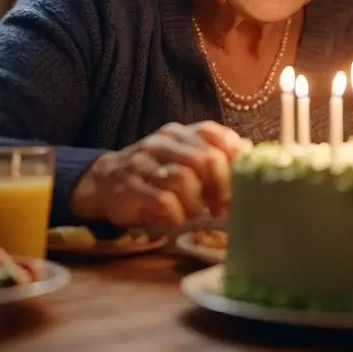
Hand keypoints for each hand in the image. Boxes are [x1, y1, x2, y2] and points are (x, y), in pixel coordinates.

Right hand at [70, 121, 246, 227]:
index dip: (233, 158)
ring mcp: (144, 163)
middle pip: (205, 159)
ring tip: (194, 212)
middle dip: (221, 187)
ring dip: (196, 203)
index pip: (214, 134)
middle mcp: (162, 143)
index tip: (242, 181)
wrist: (103, 181)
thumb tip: (248, 153)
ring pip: (185, 180)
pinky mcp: (131, 188)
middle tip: (222, 206)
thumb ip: (210, 154)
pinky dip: (176, 215)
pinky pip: (164, 201)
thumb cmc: (153, 172)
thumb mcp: (180, 156)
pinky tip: (176, 218)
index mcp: (179, 133)